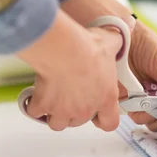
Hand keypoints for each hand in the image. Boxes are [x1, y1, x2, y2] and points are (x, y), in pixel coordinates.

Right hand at [16, 9, 122, 131]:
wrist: (65, 50)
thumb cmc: (89, 48)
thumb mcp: (111, 42)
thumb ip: (117, 42)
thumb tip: (122, 32)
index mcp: (105, 98)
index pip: (109, 124)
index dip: (103, 120)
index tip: (98, 115)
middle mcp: (85, 109)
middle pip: (79, 122)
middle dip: (74, 112)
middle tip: (71, 97)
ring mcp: (63, 110)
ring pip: (57, 124)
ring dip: (54, 114)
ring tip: (53, 100)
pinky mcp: (44, 104)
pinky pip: (35, 112)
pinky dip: (34, 105)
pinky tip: (35, 94)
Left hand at [126, 20, 156, 130]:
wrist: (123, 34)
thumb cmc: (147, 44)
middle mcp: (150, 98)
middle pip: (156, 120)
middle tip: (155, 109)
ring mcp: (134, 98)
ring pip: (141, 118)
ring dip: (143, 115)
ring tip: (142, 102)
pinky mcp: (118, 96)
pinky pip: (123, 112)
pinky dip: (128, 110)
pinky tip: (131, 100)